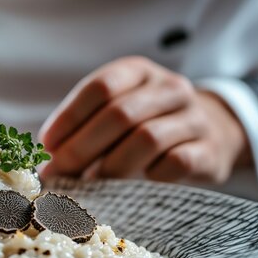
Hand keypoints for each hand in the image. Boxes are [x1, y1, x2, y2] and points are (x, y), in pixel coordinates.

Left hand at [39, 56, 249, 183]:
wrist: (210, 132)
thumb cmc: (146, 124)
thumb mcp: (118, 111)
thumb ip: (86, 126)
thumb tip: (49, 161)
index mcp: (138, 72)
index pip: (100, 88)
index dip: (69, 117)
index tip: (47, 146)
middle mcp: (169, 88)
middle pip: (119, 114)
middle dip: (81, 148)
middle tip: (58, 174)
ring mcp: (194, 118)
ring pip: (147, 138)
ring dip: (110, 166)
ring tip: (89, 185)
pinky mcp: (209, 150)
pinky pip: (176, 162)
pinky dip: (149, 176)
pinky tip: (134, 185)